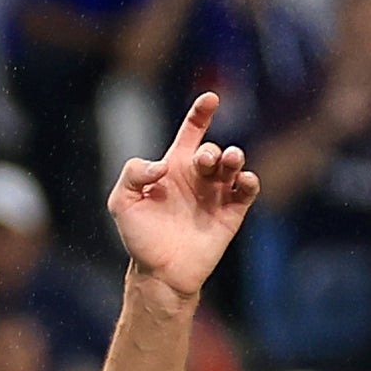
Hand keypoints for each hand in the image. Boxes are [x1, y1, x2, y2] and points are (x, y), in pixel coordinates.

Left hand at [109, 92, 257, 303]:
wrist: (159, 273)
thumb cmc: (140, 237)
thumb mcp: (122, 202)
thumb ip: (133, 174)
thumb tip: (161, 165)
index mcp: (175, 167)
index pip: (191, 133)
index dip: (201, 114)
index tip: (211, 98)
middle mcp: (198, 177)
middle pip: (213, 150)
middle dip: (212, 150)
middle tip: (205, 161)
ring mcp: (216, 195)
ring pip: (234, 165)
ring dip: (234, 158)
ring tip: (229, 162)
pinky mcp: (231, 214)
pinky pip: (246, 191)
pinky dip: (248, 181)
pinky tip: (242, 180)